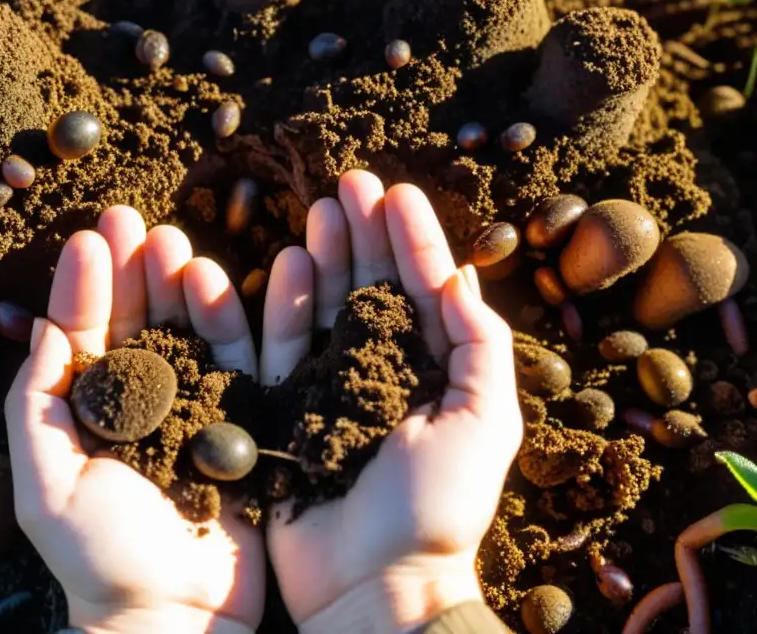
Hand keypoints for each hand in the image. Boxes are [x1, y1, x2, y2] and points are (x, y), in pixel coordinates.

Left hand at [4, 207, 264, 633]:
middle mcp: (143, 401)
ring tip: (174, 240)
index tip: (92, 234)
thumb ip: (37, 404)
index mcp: (92, 412)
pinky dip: (237, 318)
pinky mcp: (245, 421)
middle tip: (132, 217)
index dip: (86, 284)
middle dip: (133, 268)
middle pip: (138, 319)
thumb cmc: (102, 560)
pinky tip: (225, 278)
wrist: (178, 617)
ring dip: (181, 283)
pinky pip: (243, 360)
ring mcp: (197, 407)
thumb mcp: (47, 485)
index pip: (85, 333)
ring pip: (190, 330)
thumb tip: (41, 323)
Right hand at [260, 170, 522, 633]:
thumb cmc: (439, 507)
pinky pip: (282, 347)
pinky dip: (282, 303)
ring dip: (323, 255)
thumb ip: (478, 345)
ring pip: (325, 306)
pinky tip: (283, 262)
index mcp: (433, 370)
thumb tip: (459, 273)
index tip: (395, 190)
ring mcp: (331, 388)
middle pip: (370, 285)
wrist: (374, 584)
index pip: (423, 288)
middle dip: (363, 232)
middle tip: (349, 182)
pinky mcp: (287, 410)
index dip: (411, 237)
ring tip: (320, 210)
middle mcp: (382, 371)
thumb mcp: (485, 422)